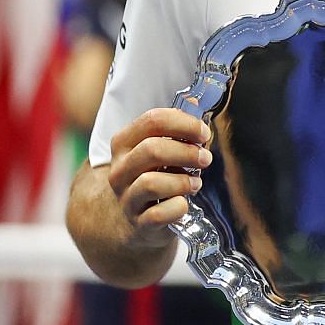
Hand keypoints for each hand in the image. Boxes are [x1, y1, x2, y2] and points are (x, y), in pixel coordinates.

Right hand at [106, 108, 211, 247]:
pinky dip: (178, 207)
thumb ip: (174, 129)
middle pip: (152, 150)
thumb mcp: (157, 150)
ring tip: (195, 183)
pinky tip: (184, 204)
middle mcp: (120, 170)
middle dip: (187, 152)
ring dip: (183, 182)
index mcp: (124, 144)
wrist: (138, 219)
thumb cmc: (156, 176)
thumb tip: (196, 102)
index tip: (203, 133)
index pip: (152, 120)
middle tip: (204, 159)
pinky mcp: (139, 223)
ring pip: (151, 183)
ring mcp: (126, 198)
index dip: (184, 123)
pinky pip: (159, 214)